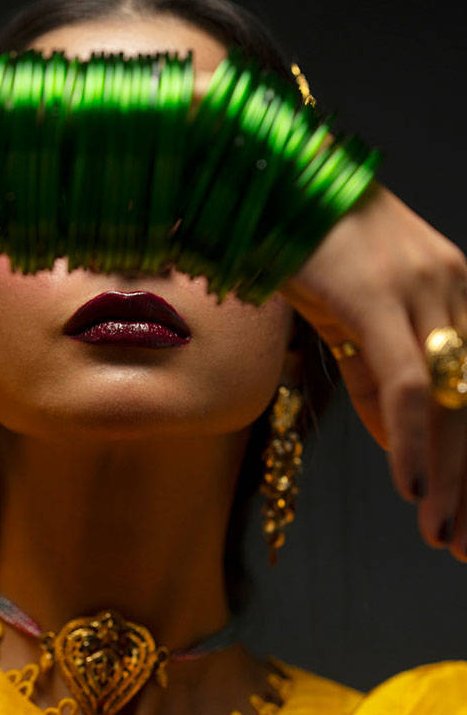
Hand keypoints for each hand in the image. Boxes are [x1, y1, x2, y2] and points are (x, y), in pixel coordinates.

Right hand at [280, 183, 466, 558]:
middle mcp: (455, 289)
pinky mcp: (380, 297)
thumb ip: (380, 384)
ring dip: (449, 479)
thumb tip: (403, 447)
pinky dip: (412, 440)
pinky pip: (406, 384)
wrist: (266, 178)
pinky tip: (413, 487)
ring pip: (451, 403)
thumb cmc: (305, 248)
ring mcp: (423, 289)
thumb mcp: (351, 327)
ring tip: (442, 535)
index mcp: (457, 295)